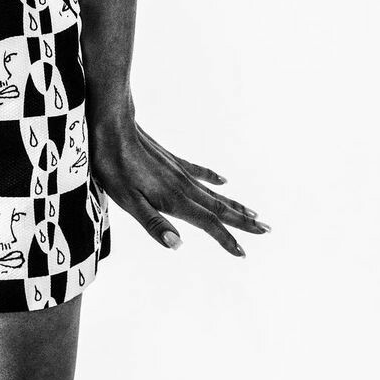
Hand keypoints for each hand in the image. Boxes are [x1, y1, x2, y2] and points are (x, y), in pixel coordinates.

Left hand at [89, 116, 268, 254]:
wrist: (112, 125)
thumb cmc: (114, 166)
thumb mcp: (127, 200)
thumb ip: (152, 223)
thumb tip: (178, 244)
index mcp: (174, 199)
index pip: (207, 223)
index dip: (225, 239)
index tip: (243, 253)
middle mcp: (182, 186)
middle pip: (219, 207)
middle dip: (243, 221)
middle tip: (267, 230)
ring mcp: (178, 171)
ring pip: (213, 192)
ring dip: (234, 204)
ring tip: (254, 212)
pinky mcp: (170, 160)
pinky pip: (199, 172)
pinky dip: (213, 179)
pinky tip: (223, 181)